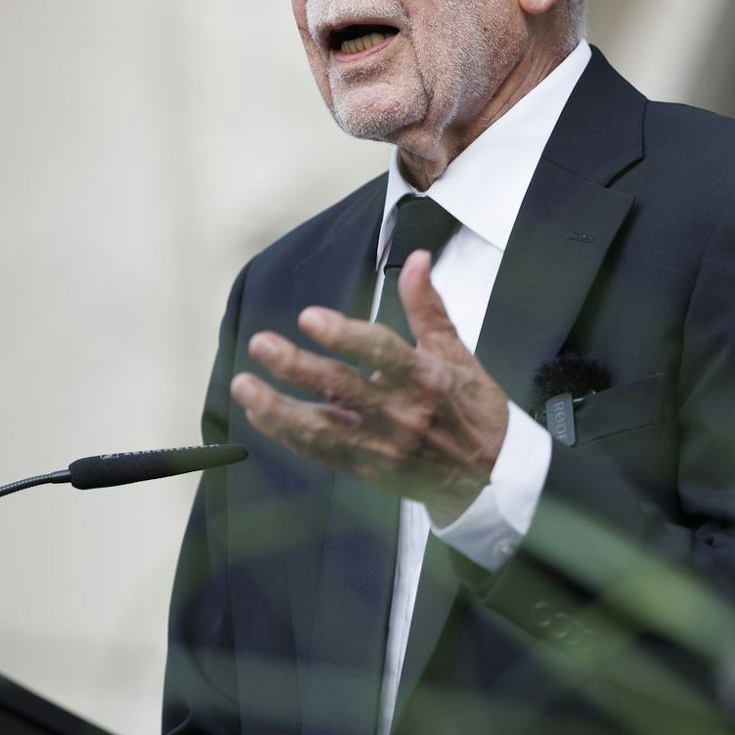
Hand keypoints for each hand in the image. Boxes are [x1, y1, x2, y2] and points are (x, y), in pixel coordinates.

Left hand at [231, 250, 510, 523]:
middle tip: (261, 345)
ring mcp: (382, 446)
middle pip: (341, 389)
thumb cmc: (473, 408)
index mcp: (427, 378)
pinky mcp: (368, 469)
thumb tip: (418, 259)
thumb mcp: (458, 352)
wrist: (491, 475)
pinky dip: (288, 434)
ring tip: (243, 386)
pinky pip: (321, 452)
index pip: (381, 352)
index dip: (344, 335)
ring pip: (322, 428)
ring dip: (278, 408)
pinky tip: (260, 414)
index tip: (310, 318)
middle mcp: (402, 413)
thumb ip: (428, 306)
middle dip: (296, 366)